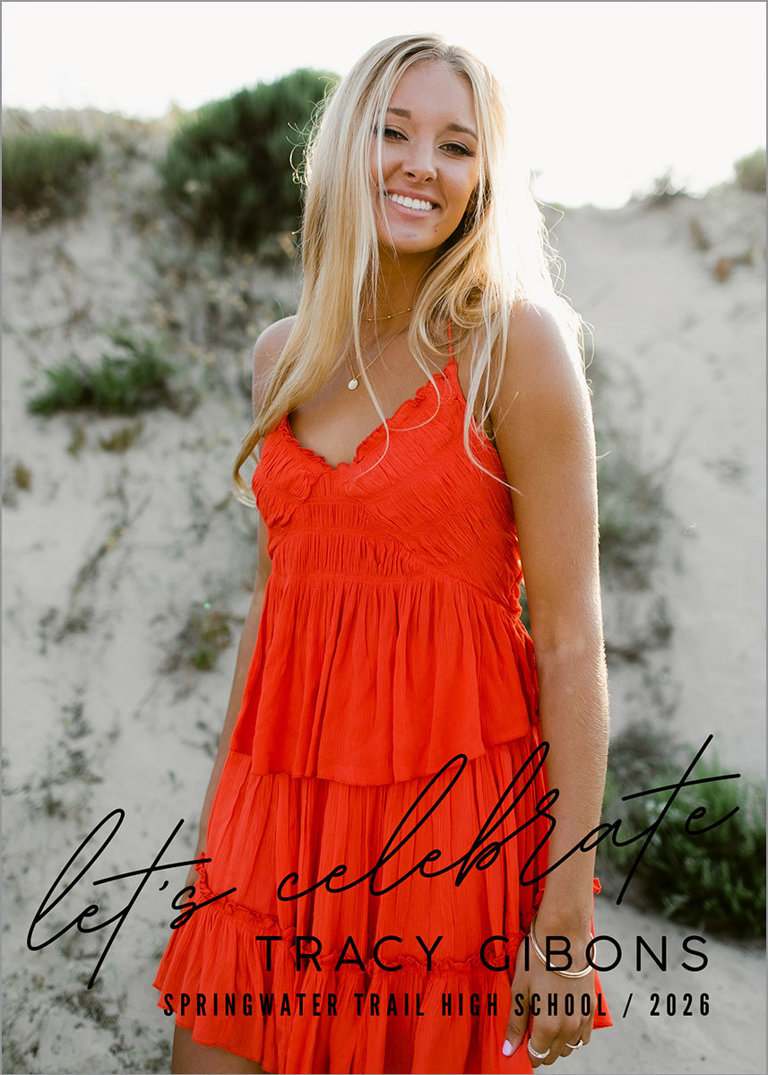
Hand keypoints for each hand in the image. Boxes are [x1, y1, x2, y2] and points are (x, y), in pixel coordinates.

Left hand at [503, 936, 594, 1066]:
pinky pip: (584, 1035)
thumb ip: (516, 1024)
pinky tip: (563, 1018)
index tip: (522, 1041)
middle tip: (531, 1030)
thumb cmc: (537, 960)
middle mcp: (568, 1028)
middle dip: (541, 1048)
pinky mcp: (591, 1008)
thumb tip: (508, 1052)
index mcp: (548, 1025)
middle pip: (554, 1054)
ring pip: (570, 1046)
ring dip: (558, 1042)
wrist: (564, 936)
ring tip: (546, 1021)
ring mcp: (582, 1019)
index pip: (537, 1055)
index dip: (527, 1051)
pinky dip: (574, 1034)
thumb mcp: (520, 990)